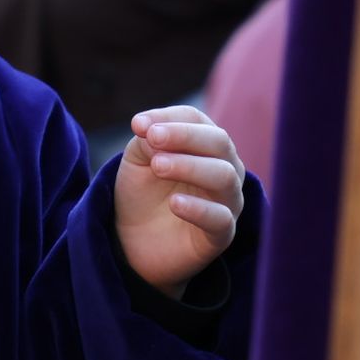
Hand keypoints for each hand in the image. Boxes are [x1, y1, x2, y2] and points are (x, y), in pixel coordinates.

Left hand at [113, 106, 245, 298]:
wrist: (133, 241)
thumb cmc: (142, 193)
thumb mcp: (137, 159)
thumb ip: (147, 140)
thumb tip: (153, 128)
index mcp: (205, 145)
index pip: (197, 120)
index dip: (169, 118)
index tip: (137, 125)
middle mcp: (225, 168)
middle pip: (219, 142)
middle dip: (184, 136)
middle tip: (152, 139)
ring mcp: (227, 201)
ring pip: (225, 176)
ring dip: (190, 166)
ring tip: (158, 167)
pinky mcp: (222, 234)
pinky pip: (221, 219)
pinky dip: (199, 208)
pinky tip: (175, 203)